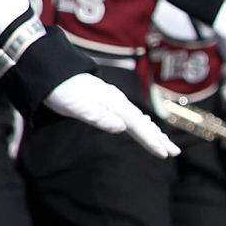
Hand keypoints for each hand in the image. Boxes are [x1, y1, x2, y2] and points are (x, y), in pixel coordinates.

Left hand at [44, 73, 179, 158]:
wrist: (50, 71)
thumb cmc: (61, 91)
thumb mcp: (77, 106)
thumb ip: (99, 117)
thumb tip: (122, 127)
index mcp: (112, 103)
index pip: (136, 125)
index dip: (151, 140)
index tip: (164, 153)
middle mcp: (116, 100)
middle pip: (142, 122)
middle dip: (158, 137)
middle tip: (174, 152)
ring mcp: (112, 99)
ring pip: (138, 118)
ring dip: (152, 131)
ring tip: (166, 143)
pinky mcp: (106, 99)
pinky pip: (130, 114)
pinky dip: (141, 122)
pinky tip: (144, 125)